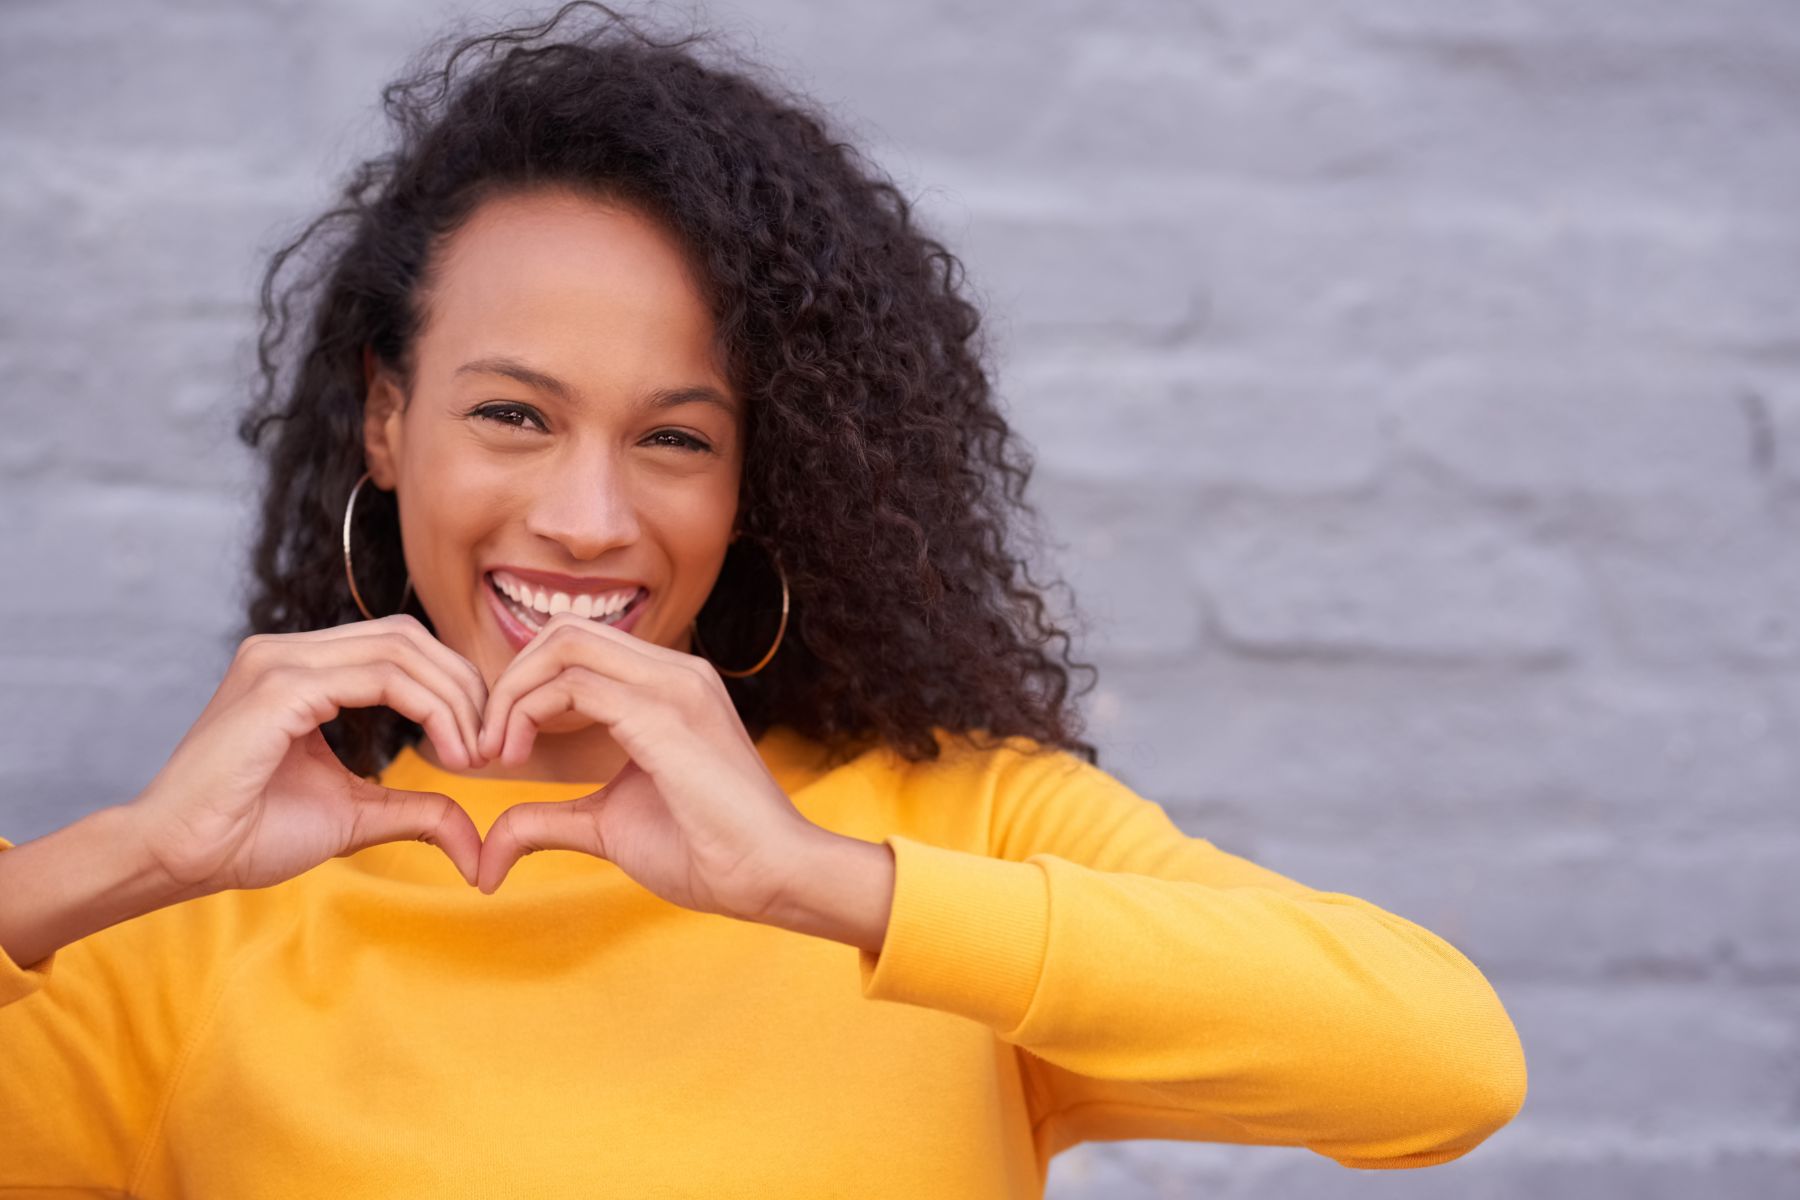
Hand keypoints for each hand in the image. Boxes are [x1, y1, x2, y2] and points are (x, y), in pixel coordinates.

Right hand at [128, 615, 490, 894]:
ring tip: (473, 754)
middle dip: (464, 687)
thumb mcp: (354, 816)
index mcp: (299, 668)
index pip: (399, 645)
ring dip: (454, 700)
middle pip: (408, 636)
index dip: (453, 685)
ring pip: (401, 649)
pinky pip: (380, 677)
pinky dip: (429, 709)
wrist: (177, 857)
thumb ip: (415, 811)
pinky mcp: (279, 687)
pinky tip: (450, 752)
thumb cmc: (248, 835)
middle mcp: (287, 651)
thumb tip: (476, 843)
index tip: (481, 744)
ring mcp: (279, 661)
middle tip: (490, 747)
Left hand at [473, 611, 819, 917]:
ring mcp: (673, 685)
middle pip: (564, 632)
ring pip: (563, 644)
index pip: (577, 646)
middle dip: (508, 680)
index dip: (523, 686)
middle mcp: (675, 671)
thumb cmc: (707, 852)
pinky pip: (573, 684)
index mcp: (669, 686)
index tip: (498, 746)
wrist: (772, 875)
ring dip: (511, 693)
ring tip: (495, 751)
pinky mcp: (663, 714)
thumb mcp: (608, 826)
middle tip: (485, 744)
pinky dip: (526, 712)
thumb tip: (488, 853)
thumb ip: (549, 821)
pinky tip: (514, 757)